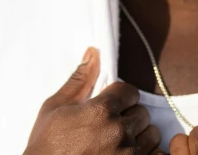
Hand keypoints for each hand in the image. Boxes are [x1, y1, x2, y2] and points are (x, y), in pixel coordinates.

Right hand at [23, 47, 163, 154]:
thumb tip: (94, 52)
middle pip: (142, 112)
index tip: (111, 106)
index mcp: (101, 111)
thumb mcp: (55, 108)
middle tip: (111, 127)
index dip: (120, 97)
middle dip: (129, 116)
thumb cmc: (46, 145)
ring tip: (119, 143)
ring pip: (152, 134)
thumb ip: (80, 80)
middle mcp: (119, 132)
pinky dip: (146, 154)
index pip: (130, 91)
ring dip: (139, 136)